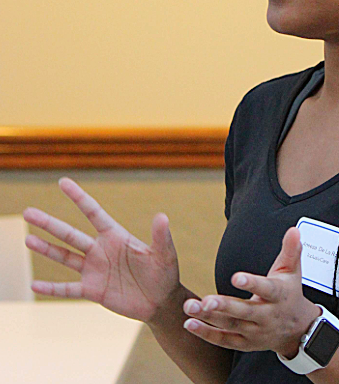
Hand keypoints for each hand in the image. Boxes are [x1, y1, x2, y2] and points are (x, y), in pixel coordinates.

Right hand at [23, 177, 180, 322]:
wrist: (161, 301)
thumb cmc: (165, 273)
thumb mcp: (164, 254)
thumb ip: (161, 236)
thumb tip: (162, 216)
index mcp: (116, 236)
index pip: (94, 212)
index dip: (79, 197)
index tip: (63, 182)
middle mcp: (101, 250)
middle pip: (70, 234)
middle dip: (49, 223)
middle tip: (28, 212)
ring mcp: (95, 270)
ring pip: (65, 257)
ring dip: (46, 249)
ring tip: (27, 239)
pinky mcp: (93, 290)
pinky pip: (68, 289)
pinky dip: (51, 288)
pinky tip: (35, 284)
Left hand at [182, 227, 320, 356]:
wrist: (297, 329)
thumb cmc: (290, 293)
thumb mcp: (292, 270)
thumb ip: (291, 249)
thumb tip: (293, 230)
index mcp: (279, 295)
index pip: (266, 289)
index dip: (252, 284)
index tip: (236, 277)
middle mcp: (267, 315)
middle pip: (244, 311)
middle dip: (224, 306)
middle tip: (206, 300)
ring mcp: (255, 331)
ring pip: (231, 325)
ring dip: (209, 317)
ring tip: (190, 307)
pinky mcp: (244, 342)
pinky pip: (224, 340)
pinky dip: (206, 333)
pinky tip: (190, 323)